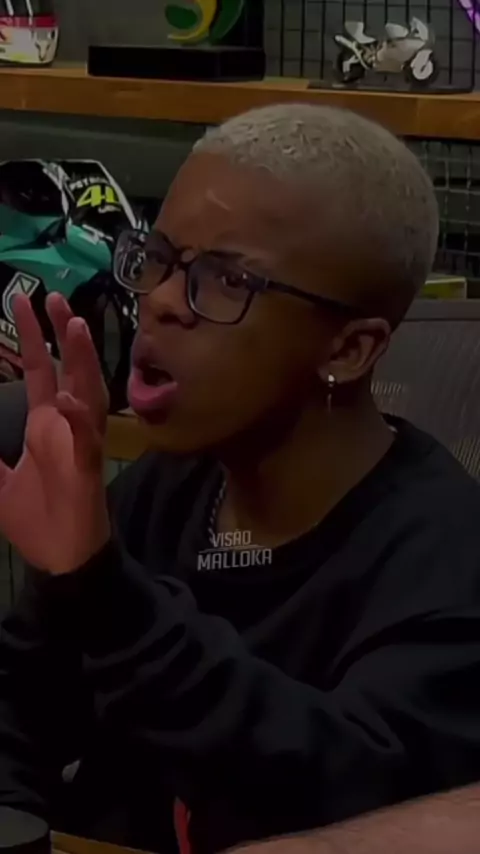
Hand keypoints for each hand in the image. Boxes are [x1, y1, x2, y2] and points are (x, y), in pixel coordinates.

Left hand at [0, 293, 109, 573]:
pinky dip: (80, 419)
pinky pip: (87, 439)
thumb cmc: (36, 518)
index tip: (25, 301)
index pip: (41, 370)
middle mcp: (66, 425)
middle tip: (54, 297)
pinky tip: (69, 399)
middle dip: (62, 333)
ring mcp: (80, 443)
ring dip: (83, 362)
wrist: (61, 558)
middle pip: (69, 369)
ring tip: (75, 326)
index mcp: (45, 424)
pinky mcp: (88, 469)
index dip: (34, 336)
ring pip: (88, 394)